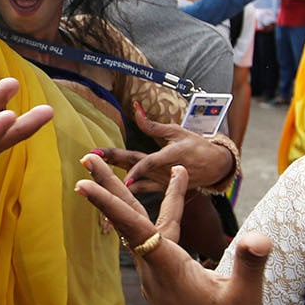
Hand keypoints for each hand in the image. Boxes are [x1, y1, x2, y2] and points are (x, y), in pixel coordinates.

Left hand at [74, 156, 270, 304]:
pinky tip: (172, 206)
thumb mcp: (246, 298)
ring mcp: (158, 279)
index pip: (135, 228)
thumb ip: (251, 263)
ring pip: (143, 229)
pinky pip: (157, 241)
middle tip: (87, 158)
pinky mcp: (167, 284)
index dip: (109, 204)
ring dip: (135, 198)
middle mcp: (156, 272)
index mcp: (170, 269)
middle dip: (109, 187)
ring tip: (132, 170)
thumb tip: (260, 238)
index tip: (83, 183)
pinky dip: (161, 217)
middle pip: (127, 221)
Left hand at [96, 102, 234, 193]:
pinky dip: (126, 191)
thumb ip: (153, 125)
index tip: (121, 172)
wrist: (214, 168)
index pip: (149, 162)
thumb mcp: (176, 132)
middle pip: (134, 166)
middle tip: (89, 159)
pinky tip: (108, 195)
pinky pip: (141, 190)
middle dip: (112, 162)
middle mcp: (162, 171)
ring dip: (114, 180)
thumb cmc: (196, 146)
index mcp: (169, 156)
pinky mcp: (161, 187)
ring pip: (134, 181)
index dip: (136, 168)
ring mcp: (161, 181)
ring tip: (94, 179)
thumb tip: (135, 108)